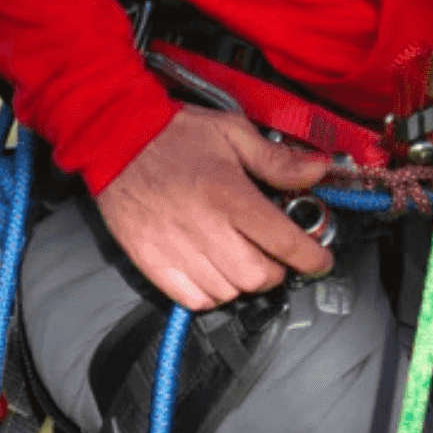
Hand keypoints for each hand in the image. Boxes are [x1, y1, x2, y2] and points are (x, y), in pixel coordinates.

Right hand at [95, 104, 334, 310]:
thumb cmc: (172, 135)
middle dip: (275, 270)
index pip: (283, 242)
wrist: (113, 137)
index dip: (310, 258)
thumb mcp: (232, 133)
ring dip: (242, 282)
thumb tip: (317, 169)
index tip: (319, 260)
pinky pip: (193, 299)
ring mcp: (175, 248)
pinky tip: (213, 271)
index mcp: (228, 195)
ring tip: (239, 258)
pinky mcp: (152, 260)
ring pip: (229, 292)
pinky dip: (211, 294)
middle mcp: (204, 226)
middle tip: (272, 254)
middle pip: (258, 277)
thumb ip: (277, 160)